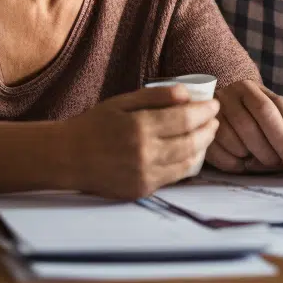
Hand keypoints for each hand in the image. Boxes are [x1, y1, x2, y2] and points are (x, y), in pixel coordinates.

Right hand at [61, 86, 219, 199]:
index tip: (214, 103)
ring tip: (206, 134)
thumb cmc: (94, 125)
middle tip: (214, 119)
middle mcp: (144, 153)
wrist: (68, 157)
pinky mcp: (142, 189)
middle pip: (191, 141)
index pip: (186, 118)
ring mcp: (144, 175)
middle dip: (208, 129)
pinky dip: (187, 164)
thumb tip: (187, 93)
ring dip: (202, 147)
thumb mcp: (122, 102)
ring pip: (187, 162)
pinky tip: (190, 152)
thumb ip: (156, 96)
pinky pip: (174, 177)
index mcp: (139, 127)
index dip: (205, 111)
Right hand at [205, 81, 282, 172]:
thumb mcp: (275, 112)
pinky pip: (216, 151)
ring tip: (258, 162)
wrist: (216, 99)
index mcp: (252, 89)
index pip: (270, 110)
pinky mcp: (200, 128)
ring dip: (249, 157)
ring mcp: (212, 112)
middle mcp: (230, 95)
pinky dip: (232, 163)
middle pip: (249, 126)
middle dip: (267, 151)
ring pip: (232, 140)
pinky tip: (241, 164)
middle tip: (277, 164)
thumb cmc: (254, 113)